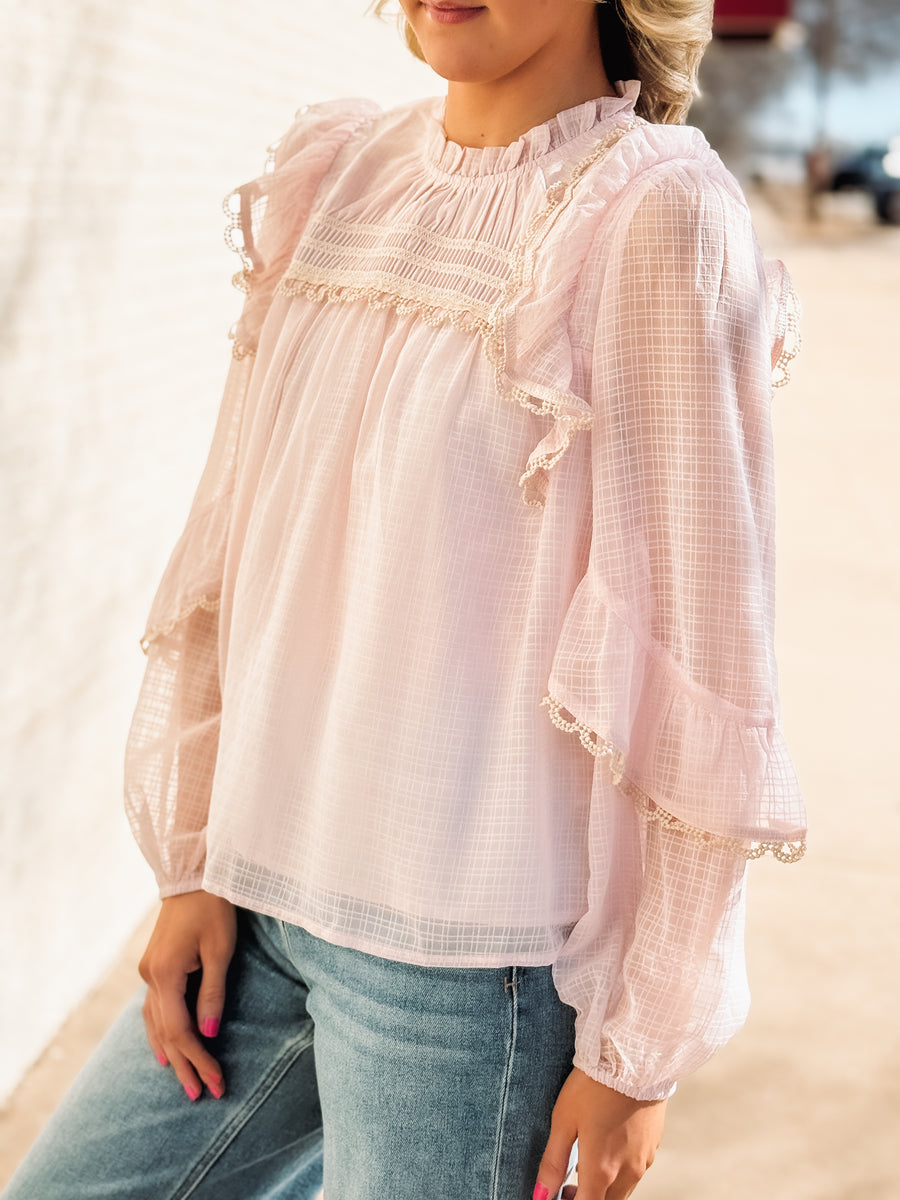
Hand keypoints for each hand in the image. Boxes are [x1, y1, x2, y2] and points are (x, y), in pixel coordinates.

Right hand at [139, 890, 236, 1101]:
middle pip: (165, 1033)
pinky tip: (162, 1046)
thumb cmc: (213, 908)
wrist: (193, 875)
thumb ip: (213, 993)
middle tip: (200, 1095)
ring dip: (169, 1052)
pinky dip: (159, 1030)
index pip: (180, 1031)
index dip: (198, 1059)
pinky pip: (153, 1008)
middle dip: (184, 1065)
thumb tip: (208, 1033)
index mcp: (166, 975)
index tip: (216, 1082)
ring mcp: (148, 971)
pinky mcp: (153, 965)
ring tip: (181, 1080)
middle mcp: (150, 977)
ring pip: (155, 1023)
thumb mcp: (220, 950)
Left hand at [534, 1067, 666, 1198]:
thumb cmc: (594, 1085)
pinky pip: (636, 1171)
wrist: (634, 1057)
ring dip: (604, 1188)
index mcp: (601, 1170)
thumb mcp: (563, 1120)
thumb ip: (553, 1162)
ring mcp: (644, 1160)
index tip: (560, 1194)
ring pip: (623, 1191)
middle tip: (568, 1185)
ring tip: (587, 1163)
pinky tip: (610, 1146)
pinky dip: (621, 1171)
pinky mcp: (654, 1146)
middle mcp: (627, 1172)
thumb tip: (540, 1194)